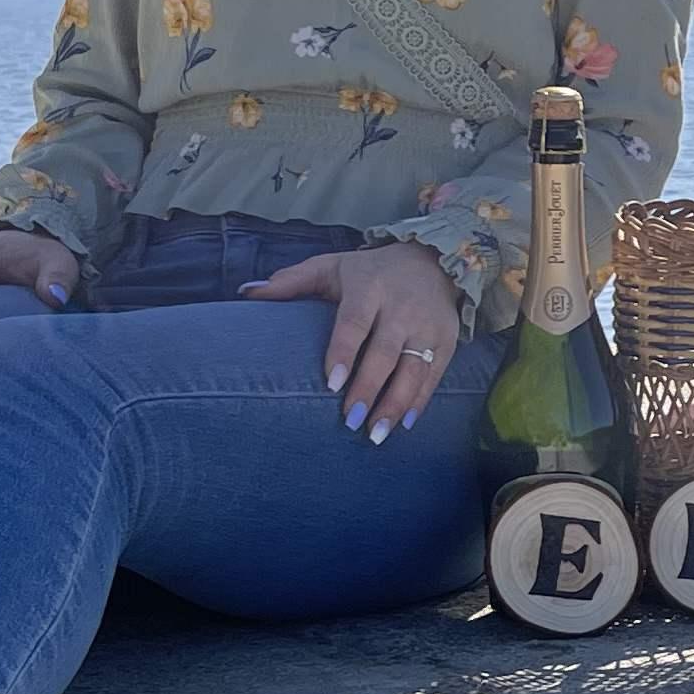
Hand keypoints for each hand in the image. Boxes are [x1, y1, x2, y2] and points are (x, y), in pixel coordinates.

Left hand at [241, 241, 463, 443]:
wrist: (434, 259)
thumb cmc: (371, 271)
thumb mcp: (332, 267)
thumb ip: (292, 281)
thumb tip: (246, 293)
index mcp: (370, 287)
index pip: (355, 323)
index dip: (344, 353)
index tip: (331, 384)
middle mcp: (402, 307)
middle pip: (386, 353)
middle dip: (369, 389)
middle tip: (350, 422)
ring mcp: (428, 326)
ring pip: (414, 369)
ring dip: (396, 404)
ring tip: (376, 434)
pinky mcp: (447, 340)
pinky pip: (433, 376)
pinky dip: (419, 402)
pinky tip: (404, 425)